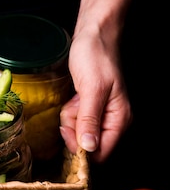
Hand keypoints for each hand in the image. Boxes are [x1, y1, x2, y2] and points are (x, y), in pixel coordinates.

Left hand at [59, 29, 131, 162]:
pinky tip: (74, 98)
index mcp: (120, 119)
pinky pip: (75, 121)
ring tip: (75, 99)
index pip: (101, 153)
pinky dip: (71, 111)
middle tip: (73, 108)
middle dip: (74, 129)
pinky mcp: (89, 109)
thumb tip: (88, 148)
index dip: (82, 149)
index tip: (68, 130)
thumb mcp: (92, 89)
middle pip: (87, 145)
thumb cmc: (96, 57)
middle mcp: (112, 121)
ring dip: (71, 118)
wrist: (92, 36)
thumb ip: (90, 119)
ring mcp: (100, 115)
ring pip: (79, 133)